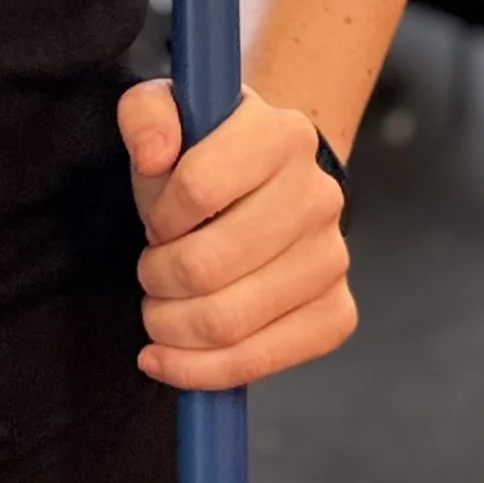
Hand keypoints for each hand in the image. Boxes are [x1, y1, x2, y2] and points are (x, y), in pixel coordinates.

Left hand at [117, 80, 354, 389]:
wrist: (265, 185)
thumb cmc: (205, 152)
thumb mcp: (168, 111)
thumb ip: (146, 117)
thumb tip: (155, 156)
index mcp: (282, 134)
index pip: (198, 185)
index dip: (160, 215)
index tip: (156, 221)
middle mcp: (319, 196)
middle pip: (207, 266)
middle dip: (156, 279)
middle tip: (150, 274)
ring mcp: (333, 258)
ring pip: (229, 321)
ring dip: (172, 327)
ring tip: (159, 311)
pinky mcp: (337, 312)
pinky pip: (264, 360)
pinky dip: (204, 371)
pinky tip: (171, 359)